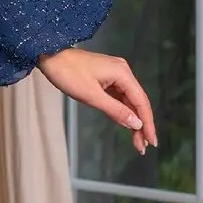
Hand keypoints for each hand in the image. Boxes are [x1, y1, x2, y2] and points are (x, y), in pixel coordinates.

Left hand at [36, 47, 155, 155]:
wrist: (50, 56)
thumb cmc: (68, 74)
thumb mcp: (91, 96)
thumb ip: (115, 110)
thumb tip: (137, 124)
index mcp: (123, 73)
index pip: (141, 102)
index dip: (148, 123)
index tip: (151, 141)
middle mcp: (123, 72)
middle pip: (137, 102)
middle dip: (142, 125)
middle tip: (144, 147)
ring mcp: (115, 74)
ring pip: (129, 101)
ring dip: (133, 120)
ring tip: (137, 141)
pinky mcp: (107, 77)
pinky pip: (119, 96)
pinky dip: (122, 111)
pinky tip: (126, 124)